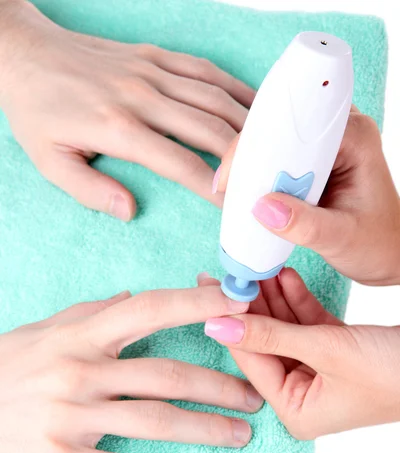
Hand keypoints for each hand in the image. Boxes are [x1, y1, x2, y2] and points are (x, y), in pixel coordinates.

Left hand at [0, 1, 254, 218]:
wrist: (24, 55)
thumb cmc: (38, 112)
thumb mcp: (50, 162)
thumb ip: (90, 190)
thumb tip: (130, 211)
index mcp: (118, 128)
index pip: (180, 162)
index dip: (214, 187)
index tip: (236, 207)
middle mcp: (142, 96)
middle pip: (210, 128)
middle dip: (243, 158)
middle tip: (265, 181)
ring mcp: (151, 71)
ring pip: (215, 97)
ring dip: (247, 123)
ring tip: (271, 148)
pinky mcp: (154, 56)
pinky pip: (204, 70)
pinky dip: (233, 88)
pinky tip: (253, 105)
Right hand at [0, 285, 260, 452]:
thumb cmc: (3, 369)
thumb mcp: (41, 332)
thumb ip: (88, 312)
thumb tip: (129, 297)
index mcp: (80, 335)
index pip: (150, 309)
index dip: (197, 303)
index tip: (238, 301)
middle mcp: (80, 370)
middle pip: (166, 374)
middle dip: (218, 384)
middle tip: (255, 394)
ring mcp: (71, 415)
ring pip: (154, 421)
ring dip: (205, 430)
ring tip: (241, 436)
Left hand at [198, 270, 399, 438]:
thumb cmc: (393, 371)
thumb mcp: (325, 349)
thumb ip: (270, 334)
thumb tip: (217, 324)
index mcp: (297, 411)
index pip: (251, 360)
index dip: (231, 323)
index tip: (208, 291)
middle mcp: (305, 396)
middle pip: (266, 342)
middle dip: (252, 306)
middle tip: (228, 271)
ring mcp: (321, 373)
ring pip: (286, 329)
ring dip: (274, 298)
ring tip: (256, 265)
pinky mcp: (337, 352)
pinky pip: (309, 324)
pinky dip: (298, 300)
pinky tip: (285, 275)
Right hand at [213, 106, 399, 285]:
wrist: (387, 253)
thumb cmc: (378, 244)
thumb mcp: (342, 238)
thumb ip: (305, 226)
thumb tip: (263, 208)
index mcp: (355, 138)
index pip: (299, 125)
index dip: (263, 142)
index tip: (238, 173)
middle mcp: (339, 133)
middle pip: (281, 127)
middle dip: (251, 154)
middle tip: (229, 187)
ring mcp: (324, 146)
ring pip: (274, 142)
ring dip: (252, 167)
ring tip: (233, 194)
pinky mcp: (312, 162)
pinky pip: (276, 159)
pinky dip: (259, 177)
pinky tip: (246, 196)